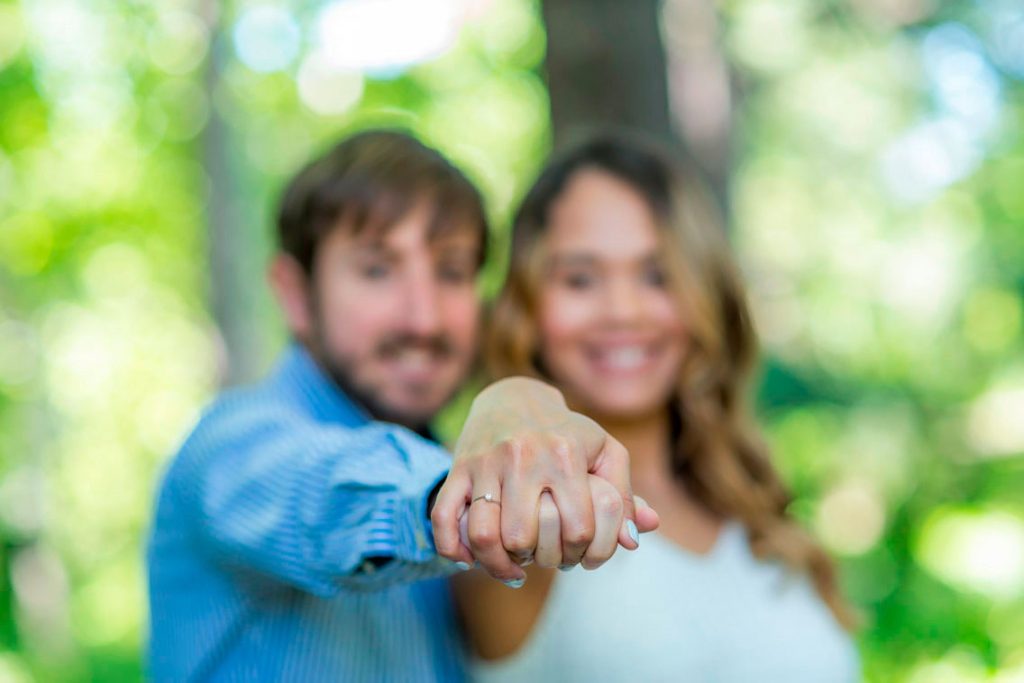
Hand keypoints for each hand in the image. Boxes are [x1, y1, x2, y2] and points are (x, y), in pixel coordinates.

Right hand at [430, 377, 646, 582]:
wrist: (515, 398)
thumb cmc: (567, 432)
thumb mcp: (605, 452)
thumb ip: (623, 496)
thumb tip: (635, 541)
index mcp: (565, 455)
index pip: (576, 528)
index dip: (582, 553)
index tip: (580, 555)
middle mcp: (523, 457)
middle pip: (524, 537)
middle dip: (537, 559)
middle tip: (545, 558)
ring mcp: (486, 462)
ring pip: (482, 533)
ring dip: (496, 563)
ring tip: (513, 567)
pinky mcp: (458, 467)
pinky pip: (444, 516)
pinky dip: (453, 548)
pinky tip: (469, 560)